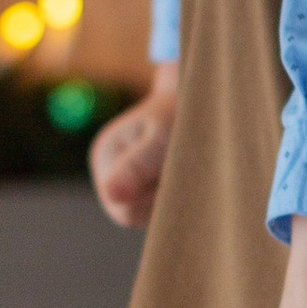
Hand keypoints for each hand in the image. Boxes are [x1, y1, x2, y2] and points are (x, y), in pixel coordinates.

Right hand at [89, 66, 177, 228]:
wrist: (200, 94)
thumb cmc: (182, 112)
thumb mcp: (162, 138)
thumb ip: (138, 167)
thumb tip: (111, 194)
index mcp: (106, 154)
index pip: (125, 209)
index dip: (156, 202)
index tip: (177, 173)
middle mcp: (108, 168)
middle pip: (134, 213)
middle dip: (163, 199)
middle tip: (185, 167)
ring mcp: (123, 176)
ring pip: (147, 213)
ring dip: (171, 197)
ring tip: (185, 166)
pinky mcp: (141, 182)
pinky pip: (157, 207)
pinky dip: (175, 194)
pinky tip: (184, 172)